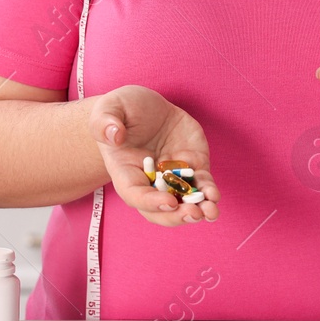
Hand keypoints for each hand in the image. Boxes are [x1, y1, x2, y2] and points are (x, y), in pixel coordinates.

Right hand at [88, 85, 219, 226]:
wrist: (143, 105)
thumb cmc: (120, 109)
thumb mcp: (108, 109)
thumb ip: (105, 122)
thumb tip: (115, 135)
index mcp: (125, 172)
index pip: (135, 195)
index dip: (151, 202)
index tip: (169, 202)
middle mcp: (149, 181)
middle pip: (160, 210)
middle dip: (177, 215)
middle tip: (193, 213)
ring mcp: (172, 176)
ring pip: (184, 202)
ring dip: (198, 210)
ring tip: (210, 211)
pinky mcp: (192, 165)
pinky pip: (201, 183)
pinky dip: (209, 192)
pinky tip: (214, 196)